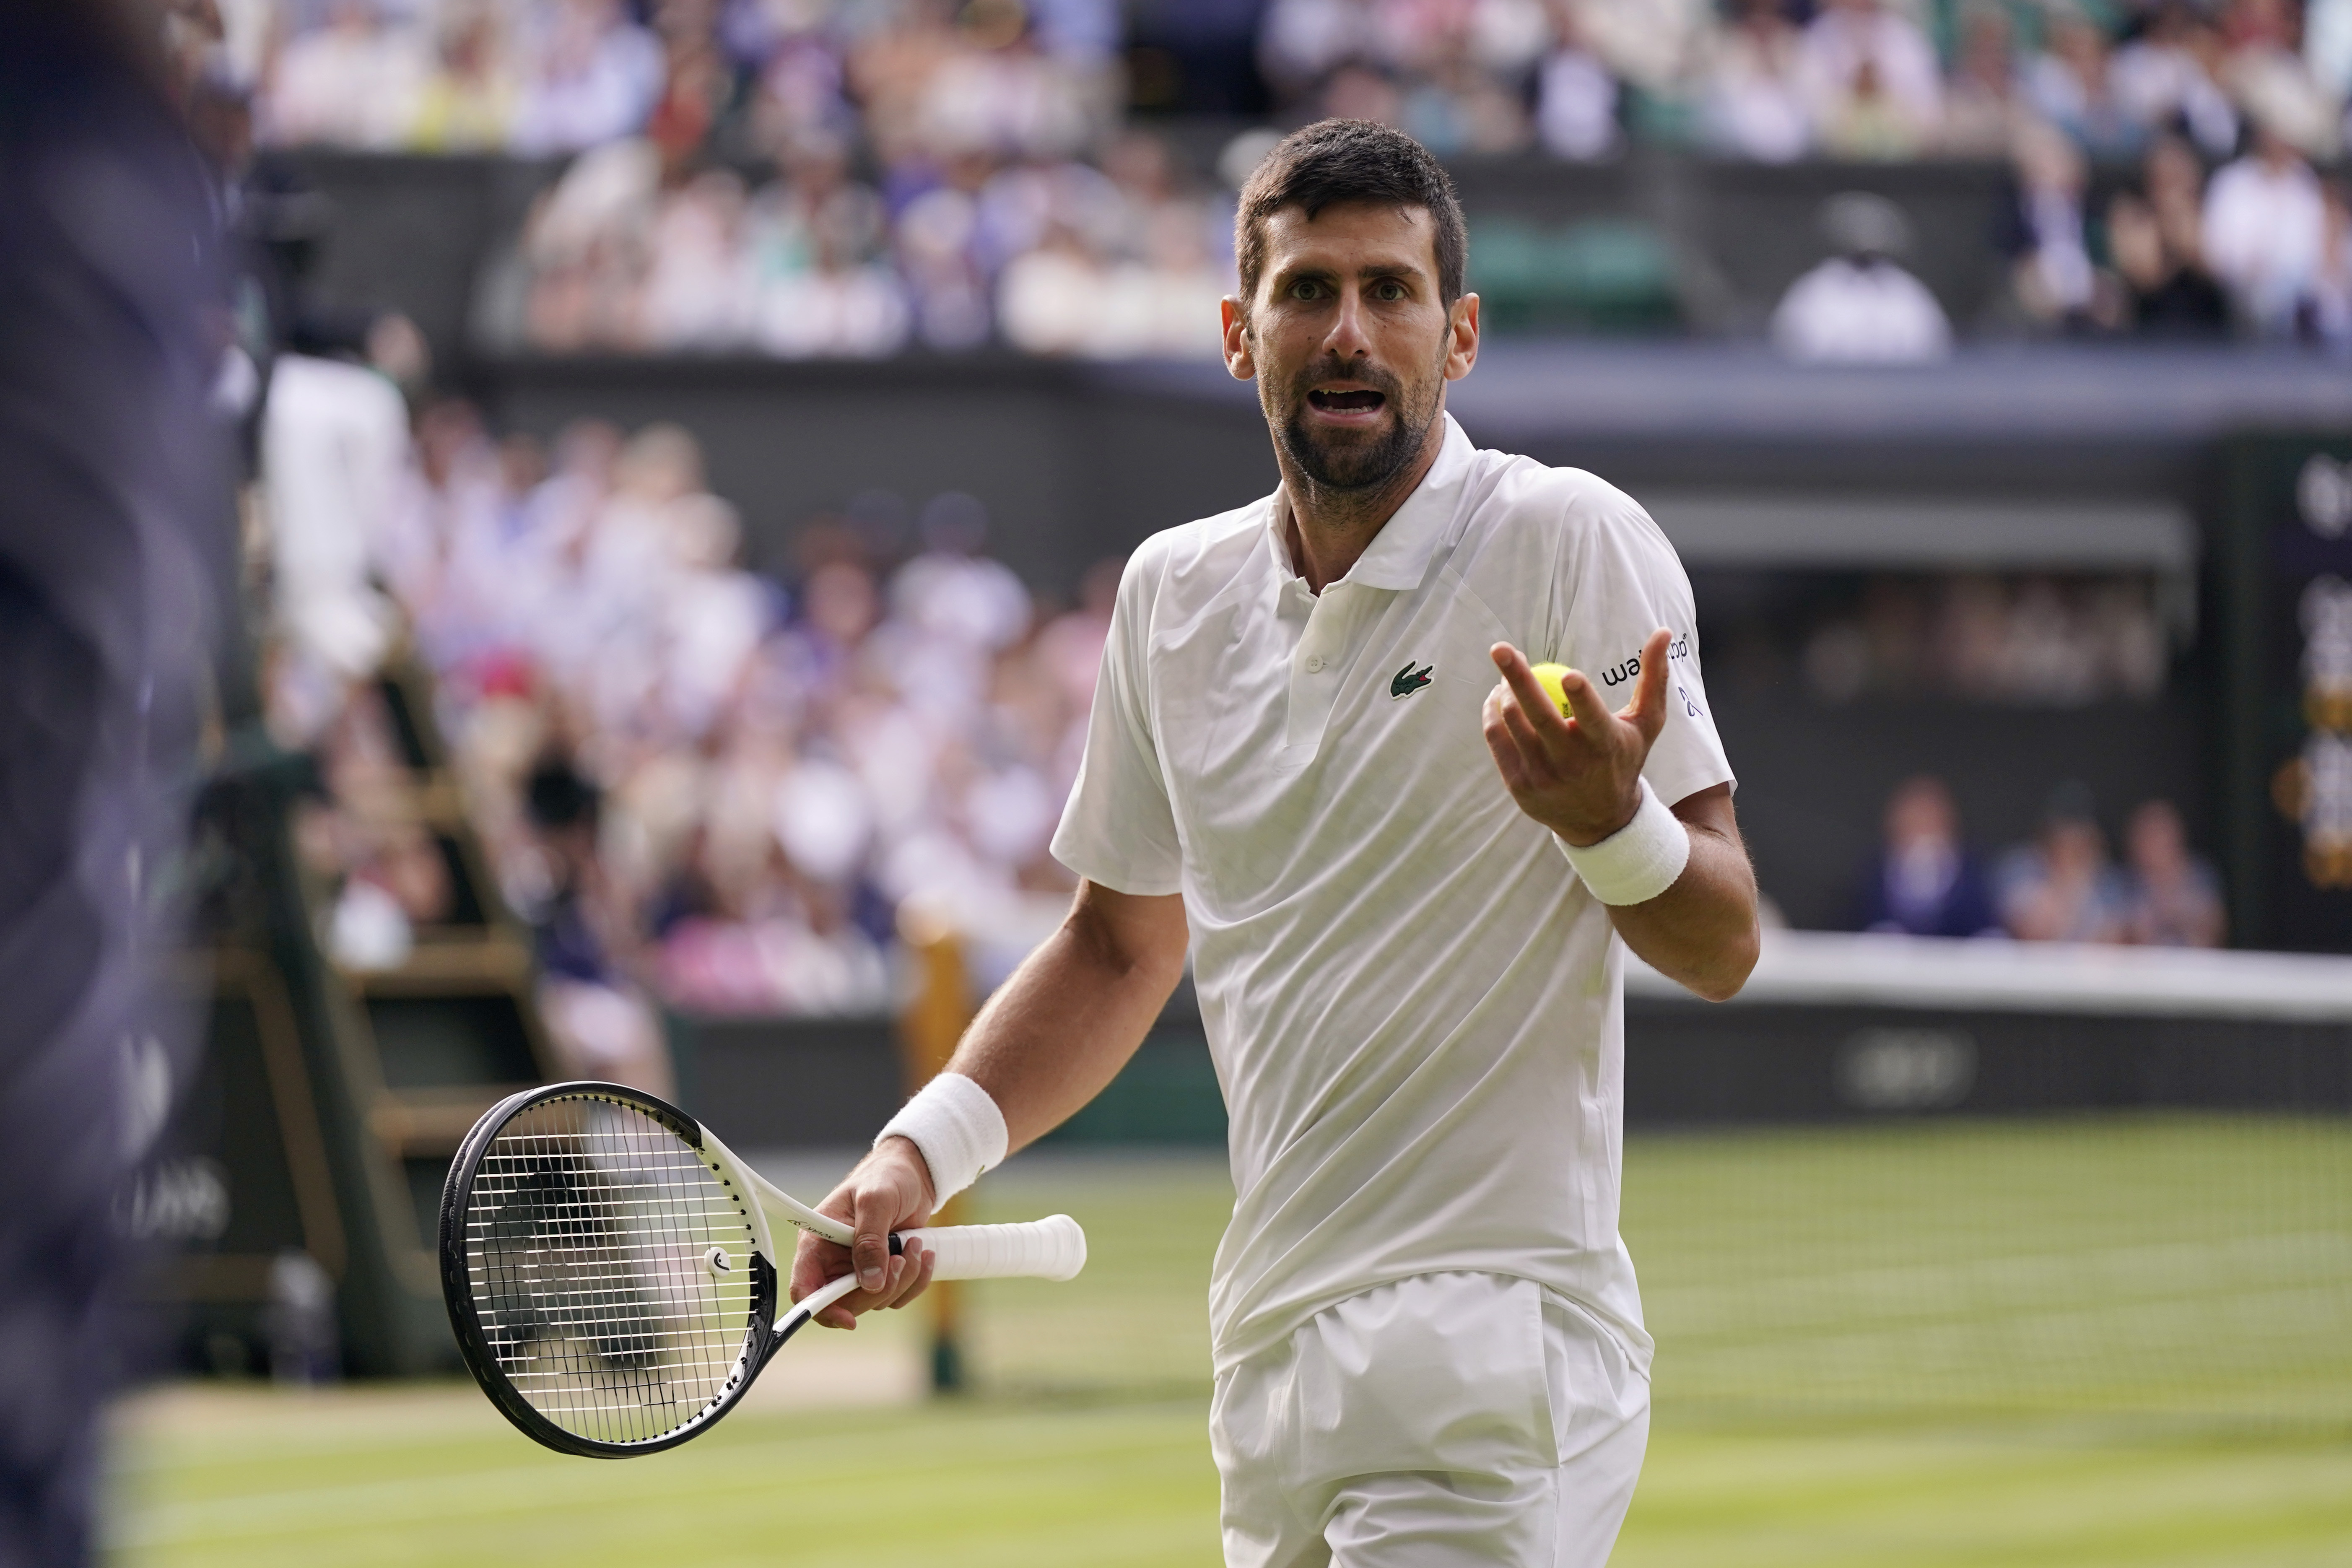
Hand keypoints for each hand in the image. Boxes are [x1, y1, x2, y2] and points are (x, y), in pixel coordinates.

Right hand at [789, 1136, 938, 1330]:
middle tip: (898, 1259)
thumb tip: (870, 1283)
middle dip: (877, 1289)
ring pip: (875, 1301)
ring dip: (902, 1280)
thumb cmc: (886, 1177)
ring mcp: (859, 1270)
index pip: (805, 1289)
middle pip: (844, 1303)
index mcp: (818, 1243)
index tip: (849, 1319)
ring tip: (914, 1245)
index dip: (821, 1309)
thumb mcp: (876, 1200)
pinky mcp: (883, 1272)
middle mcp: (834, 1261)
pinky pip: (897, 1296)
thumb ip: (870, 1240)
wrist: (914, 1175)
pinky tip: (923, 1254)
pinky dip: (915, 1281)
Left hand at [1483, 630, 1671, 845]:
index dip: (1582, 697)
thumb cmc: (1624, 758)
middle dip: (1517, 678)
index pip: (1592, 718)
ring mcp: (1543, 777)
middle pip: (1539, 716)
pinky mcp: (1519, 786)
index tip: (1569, 675)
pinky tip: (1496, 698)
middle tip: (1500, 648)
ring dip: (1504, 691)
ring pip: (1513, 724)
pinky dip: (1492, 714)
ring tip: (1505, 672)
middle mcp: (1573, 763)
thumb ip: (1653, 678)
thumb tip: (1662, 631)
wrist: (1601, 821)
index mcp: (1606, 745)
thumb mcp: (1646, 724)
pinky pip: (1497, 740)